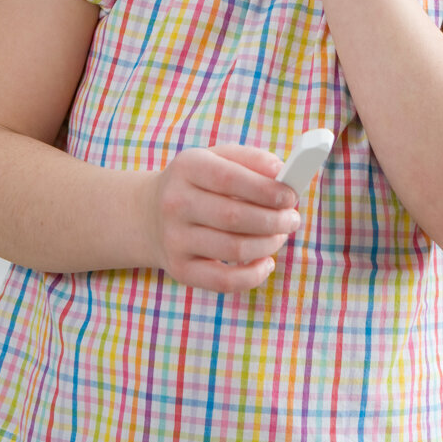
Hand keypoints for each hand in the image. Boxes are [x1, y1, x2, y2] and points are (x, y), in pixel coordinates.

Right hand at [143, 143, 302, 292]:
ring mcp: (175, 239)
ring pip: (234, 250)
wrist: (150, 214)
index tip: (291, 196)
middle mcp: (176, 203)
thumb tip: (282, 173)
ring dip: (269, 245)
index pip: (229, 178)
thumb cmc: (198, 183)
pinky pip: (224, 282)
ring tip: (280, 236)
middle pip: (234, 217)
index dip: (266, 189)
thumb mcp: (216, 159)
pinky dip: (254, 275)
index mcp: (187, 167)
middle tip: (293, 219)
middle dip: (274, 220)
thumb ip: (251, 160)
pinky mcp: (181, 269)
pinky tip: (266, 262)